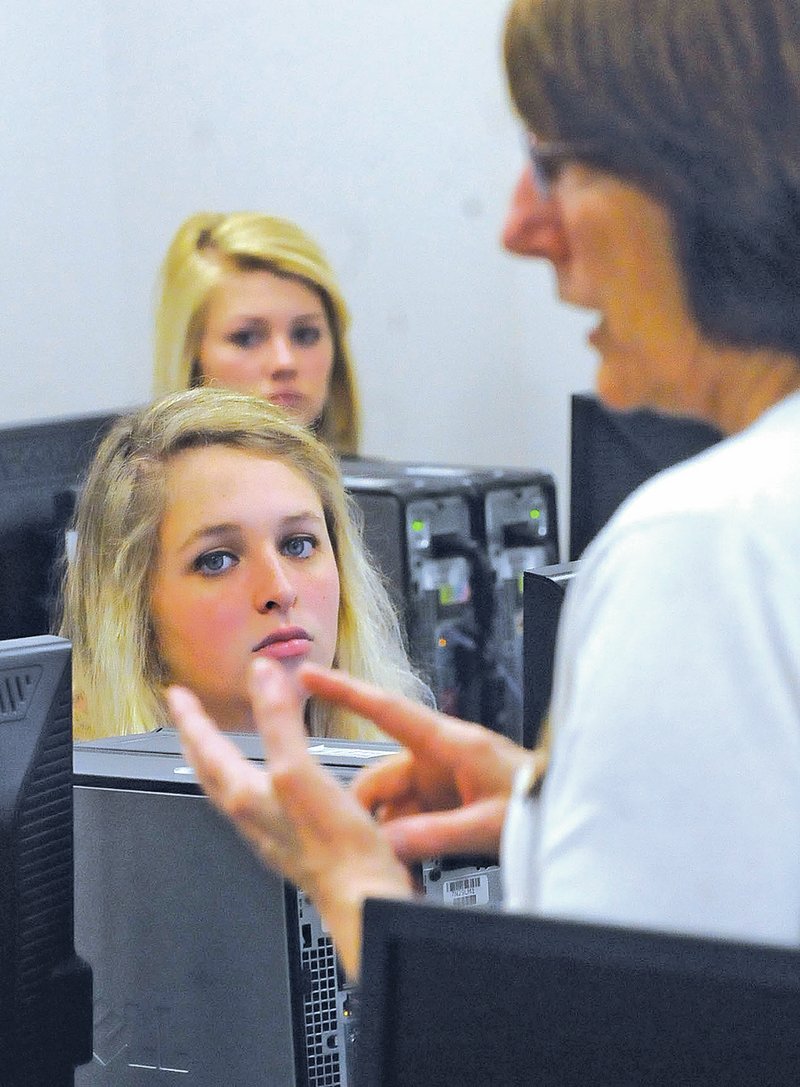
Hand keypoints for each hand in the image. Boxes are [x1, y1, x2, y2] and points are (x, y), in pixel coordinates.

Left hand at [167, 658, 412, 979]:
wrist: (363, 899)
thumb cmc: (333, 845)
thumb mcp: (298, 770)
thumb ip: (278, 722)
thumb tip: (262, 675)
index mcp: (247, 796)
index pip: (206, 749)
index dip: (191, 718)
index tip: (177, 694)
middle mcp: (252, 816)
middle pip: (210, 774)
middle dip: (197, 742)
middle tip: (188, 718)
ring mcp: (272, 831)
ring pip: (232, 790)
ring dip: (220, 763)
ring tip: (221, 745)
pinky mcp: (295, 842)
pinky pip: (261, 802)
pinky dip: (254, 779)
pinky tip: (273, 782)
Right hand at [298, 663, 543, 861]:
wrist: (569, 808)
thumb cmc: (540, 799)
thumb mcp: (491, 822)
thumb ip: (440, 833)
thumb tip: (389, 843)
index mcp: (450, 743)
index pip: (386, 710)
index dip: (344, 691)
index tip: (309, 675)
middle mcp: (441, 755)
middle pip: (382, 774)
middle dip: (367, 810)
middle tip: (360, 845)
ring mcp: (443, 777)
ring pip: (394, 800)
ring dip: (389, 830)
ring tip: (394, 866)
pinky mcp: (448, 798)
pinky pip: (411, 815)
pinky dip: (405, 838)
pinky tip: (409, 866)